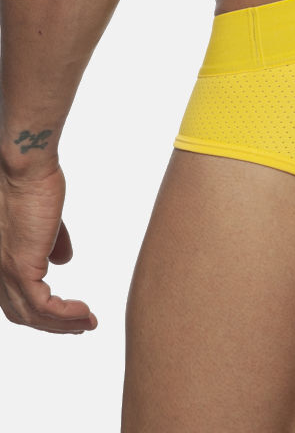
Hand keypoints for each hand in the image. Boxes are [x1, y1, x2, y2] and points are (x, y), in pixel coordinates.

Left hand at [0, 163, 96, 332]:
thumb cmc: (33, 181)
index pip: (13, 297)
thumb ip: (51, 240)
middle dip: (51, 325)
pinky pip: (43, 306)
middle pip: (19, 313)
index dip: (38, 310)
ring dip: (62, 324)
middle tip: (78, 326)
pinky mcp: (20, 267)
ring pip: (30, 315)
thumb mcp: (43, 216)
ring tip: (88, 323)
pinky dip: (65, 314)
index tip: (65, 313)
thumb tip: (63, 260)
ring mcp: (5, 270)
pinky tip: (84, 313)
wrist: (23, 166)